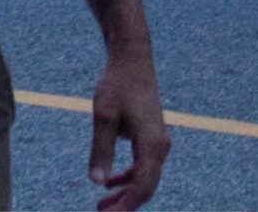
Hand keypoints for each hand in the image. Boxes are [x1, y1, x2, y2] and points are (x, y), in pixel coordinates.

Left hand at [87, 47, 169, 210]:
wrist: (131, 60)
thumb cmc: (117, 85)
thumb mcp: (103, 117)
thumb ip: (101, 150)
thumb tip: (97, 182)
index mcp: (152, 145)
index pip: (142, 187)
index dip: (126, 206)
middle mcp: (160, 147)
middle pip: (145, 187)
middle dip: (125, 204)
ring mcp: (157, 143)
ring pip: (144, 178)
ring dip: (125, 193)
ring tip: (102, 204)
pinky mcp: (150, 138)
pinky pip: (142, 166)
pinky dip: (127, 177)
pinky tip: (109, 183)